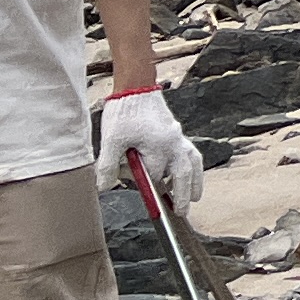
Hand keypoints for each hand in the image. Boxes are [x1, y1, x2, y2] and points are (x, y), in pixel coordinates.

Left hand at [97, 87, 202, 213]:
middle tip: (183, 211)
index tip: (146, 199)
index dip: (147, 187)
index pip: (156, 176)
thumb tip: (104, 187)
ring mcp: (178, 137)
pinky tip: (188, 171)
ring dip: (194, 181)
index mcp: (161, 147)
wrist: (136, 88)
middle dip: (184, 194)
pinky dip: (192, 166)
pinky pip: (191, 153)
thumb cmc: (125, 112)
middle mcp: (175, 143)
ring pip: (193, 163)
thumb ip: (108, 166)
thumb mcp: (112, 141)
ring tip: (195, 196)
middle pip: (184, 174)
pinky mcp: (176, 132)